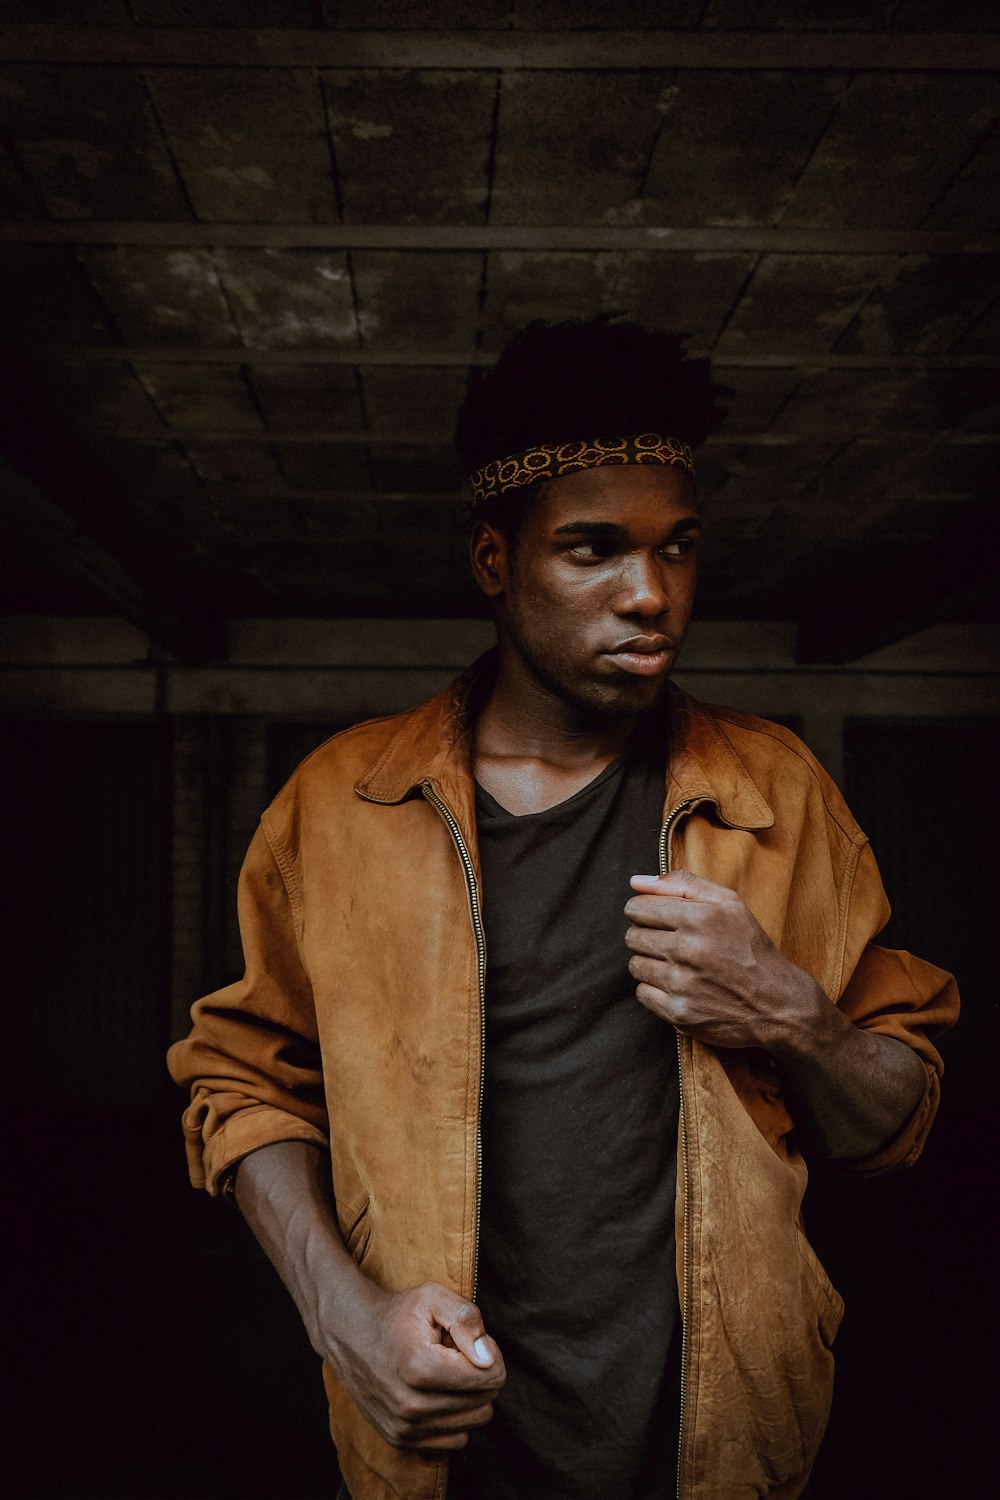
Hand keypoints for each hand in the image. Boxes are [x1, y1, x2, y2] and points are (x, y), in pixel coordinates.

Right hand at [324, 1279, 505, 1452]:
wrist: (350, 1334)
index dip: (489, 1353)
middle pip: (485, 1401)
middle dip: (480, 1374)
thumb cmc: (397, 1314)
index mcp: (421, 1369)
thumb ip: (466, 1320)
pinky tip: (437, 1393)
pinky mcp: (401, 1440)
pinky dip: (455, 1417)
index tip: (471, 1341)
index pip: (490, 1377)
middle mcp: (412, 1406)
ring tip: (445, 1373)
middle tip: (456, 1354)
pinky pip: (456, 1440)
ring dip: (468, 1397)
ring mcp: (405, 1428)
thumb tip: (487, 1359)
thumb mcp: (432, 1297)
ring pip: (474, 1422)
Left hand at [624, 869, 823, 1050]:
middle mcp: (688, 950)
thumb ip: (683, 884)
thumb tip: (636, 881)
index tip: (655, 918)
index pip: (637, 908)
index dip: (643, 911)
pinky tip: (677, 985)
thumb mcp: (729, 904)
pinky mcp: (679, 1013)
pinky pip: (642, 994)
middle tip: (670, 942)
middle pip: (633, 936)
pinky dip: (655, 989)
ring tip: (676, 964)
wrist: (777, 1004)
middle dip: (646, 936)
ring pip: (635, 965)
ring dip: (650, 963)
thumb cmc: (751, 948)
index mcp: (699, 918)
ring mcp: (682, 984)